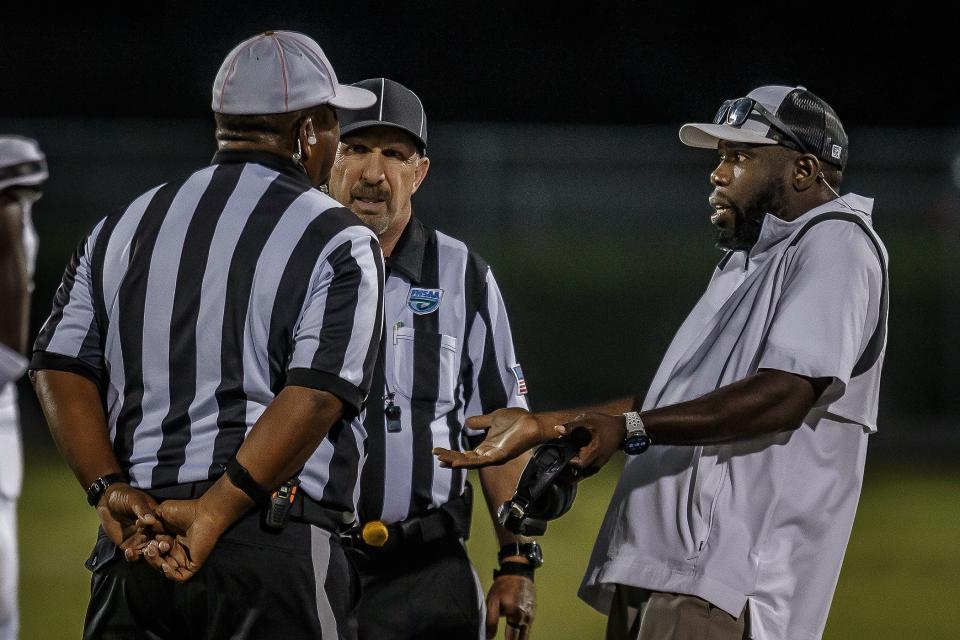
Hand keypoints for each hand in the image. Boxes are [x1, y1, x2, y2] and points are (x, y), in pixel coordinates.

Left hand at [96, 483, 167, 561]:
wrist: (107, 501)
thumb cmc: (125, 496)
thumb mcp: (134, 500)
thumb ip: (142, 510)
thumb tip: (151, 520)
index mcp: (157, 519)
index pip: (164, 529)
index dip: (166, 535)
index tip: (164, 539)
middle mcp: (151, 531)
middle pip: (159, 543)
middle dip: (160, 548)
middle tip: (156, 549)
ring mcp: (140, 539)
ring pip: (148, 552)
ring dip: (148, 555)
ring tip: (143, 553)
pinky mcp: (128, 545)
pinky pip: (133, 555)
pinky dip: (133, 556)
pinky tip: (130, 553)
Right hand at [142, 497, 226, 582]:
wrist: (204, 513)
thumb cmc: (185, 510)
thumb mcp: (161, 512)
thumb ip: (148, 521)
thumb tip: (137, 526)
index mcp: (167, 540)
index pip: (150, 551)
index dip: (139, 551)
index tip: (130, 549)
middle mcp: (174, 551)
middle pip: (155, 561)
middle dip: (148, 556)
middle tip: (150, 546)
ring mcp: (184, 558)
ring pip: (164, 569)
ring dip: (156, 562)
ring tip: (154, 549)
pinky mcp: (193, 565)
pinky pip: (179, 576)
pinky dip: (169, 573)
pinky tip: (165, 564)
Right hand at [433, 408, 551, 468]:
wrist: (532, 421)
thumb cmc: (516, 420)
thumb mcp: (492, 418)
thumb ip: (480, 422)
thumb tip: (466, 423)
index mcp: (487, 447)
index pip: (466, 454)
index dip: (452, 454)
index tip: (438, 451)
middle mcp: (489, 455)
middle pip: (465, 460)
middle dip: (450, 458)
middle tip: (436, 455)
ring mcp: (494, 457)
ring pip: (470, 462)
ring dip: (455, 461)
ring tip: (441, 458)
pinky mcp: (499, 456)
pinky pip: (481, 462)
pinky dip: (467, 463)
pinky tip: (456, 462)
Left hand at [486, 574, 535, 639]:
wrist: (518, 572)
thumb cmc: (503, 586)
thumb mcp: (492, 601)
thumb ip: (491, 621)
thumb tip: (489, 637)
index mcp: (515, 616)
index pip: (512, 638)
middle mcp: (526, 617)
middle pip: (521, 638)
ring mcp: (532, 615)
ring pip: (526, 634)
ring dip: (520, 638)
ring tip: (513, 639)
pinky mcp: (533, 611)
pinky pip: (528, 626)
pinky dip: (523, 632)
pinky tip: (518, 635)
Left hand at [556, 413, 625, 478]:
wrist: (621, 429)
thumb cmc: (605, 425)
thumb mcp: (587, 421)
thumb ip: (572, 426)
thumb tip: (557, 429)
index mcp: (594, 452)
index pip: (577, 465)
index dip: (566, 462)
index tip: (558, 455)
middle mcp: (596, 463)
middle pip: (577, 473)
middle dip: (566, 469)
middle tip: (557, 461)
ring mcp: (597, 466)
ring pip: (581, 475)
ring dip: (570, 471)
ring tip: (561, 463)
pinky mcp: (597, 465)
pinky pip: (585, 472)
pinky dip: (576, 470)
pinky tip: (570, 464)